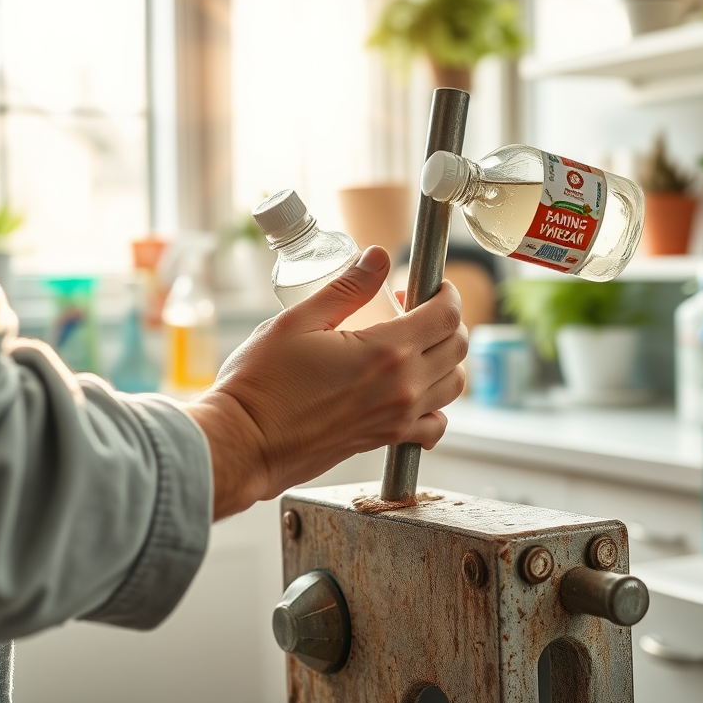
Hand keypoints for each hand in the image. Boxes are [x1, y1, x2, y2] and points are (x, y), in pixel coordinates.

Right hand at [185, 246, 467, 519]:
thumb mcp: (298, 321)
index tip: (433, 285)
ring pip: (453, 384)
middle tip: (415, 309)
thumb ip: (346, 288)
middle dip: (446, 320)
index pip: (446, 315)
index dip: (446, 293)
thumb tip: (377, 258)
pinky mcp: (385, 440)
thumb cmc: (261, 384)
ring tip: (414, 346)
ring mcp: (397, 417)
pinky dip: (435, 407)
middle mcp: (402, 387)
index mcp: (385, 351)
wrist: (245, 444)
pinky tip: (411, 392)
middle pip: (457, 347)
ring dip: (444, 359)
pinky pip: (434, 425)